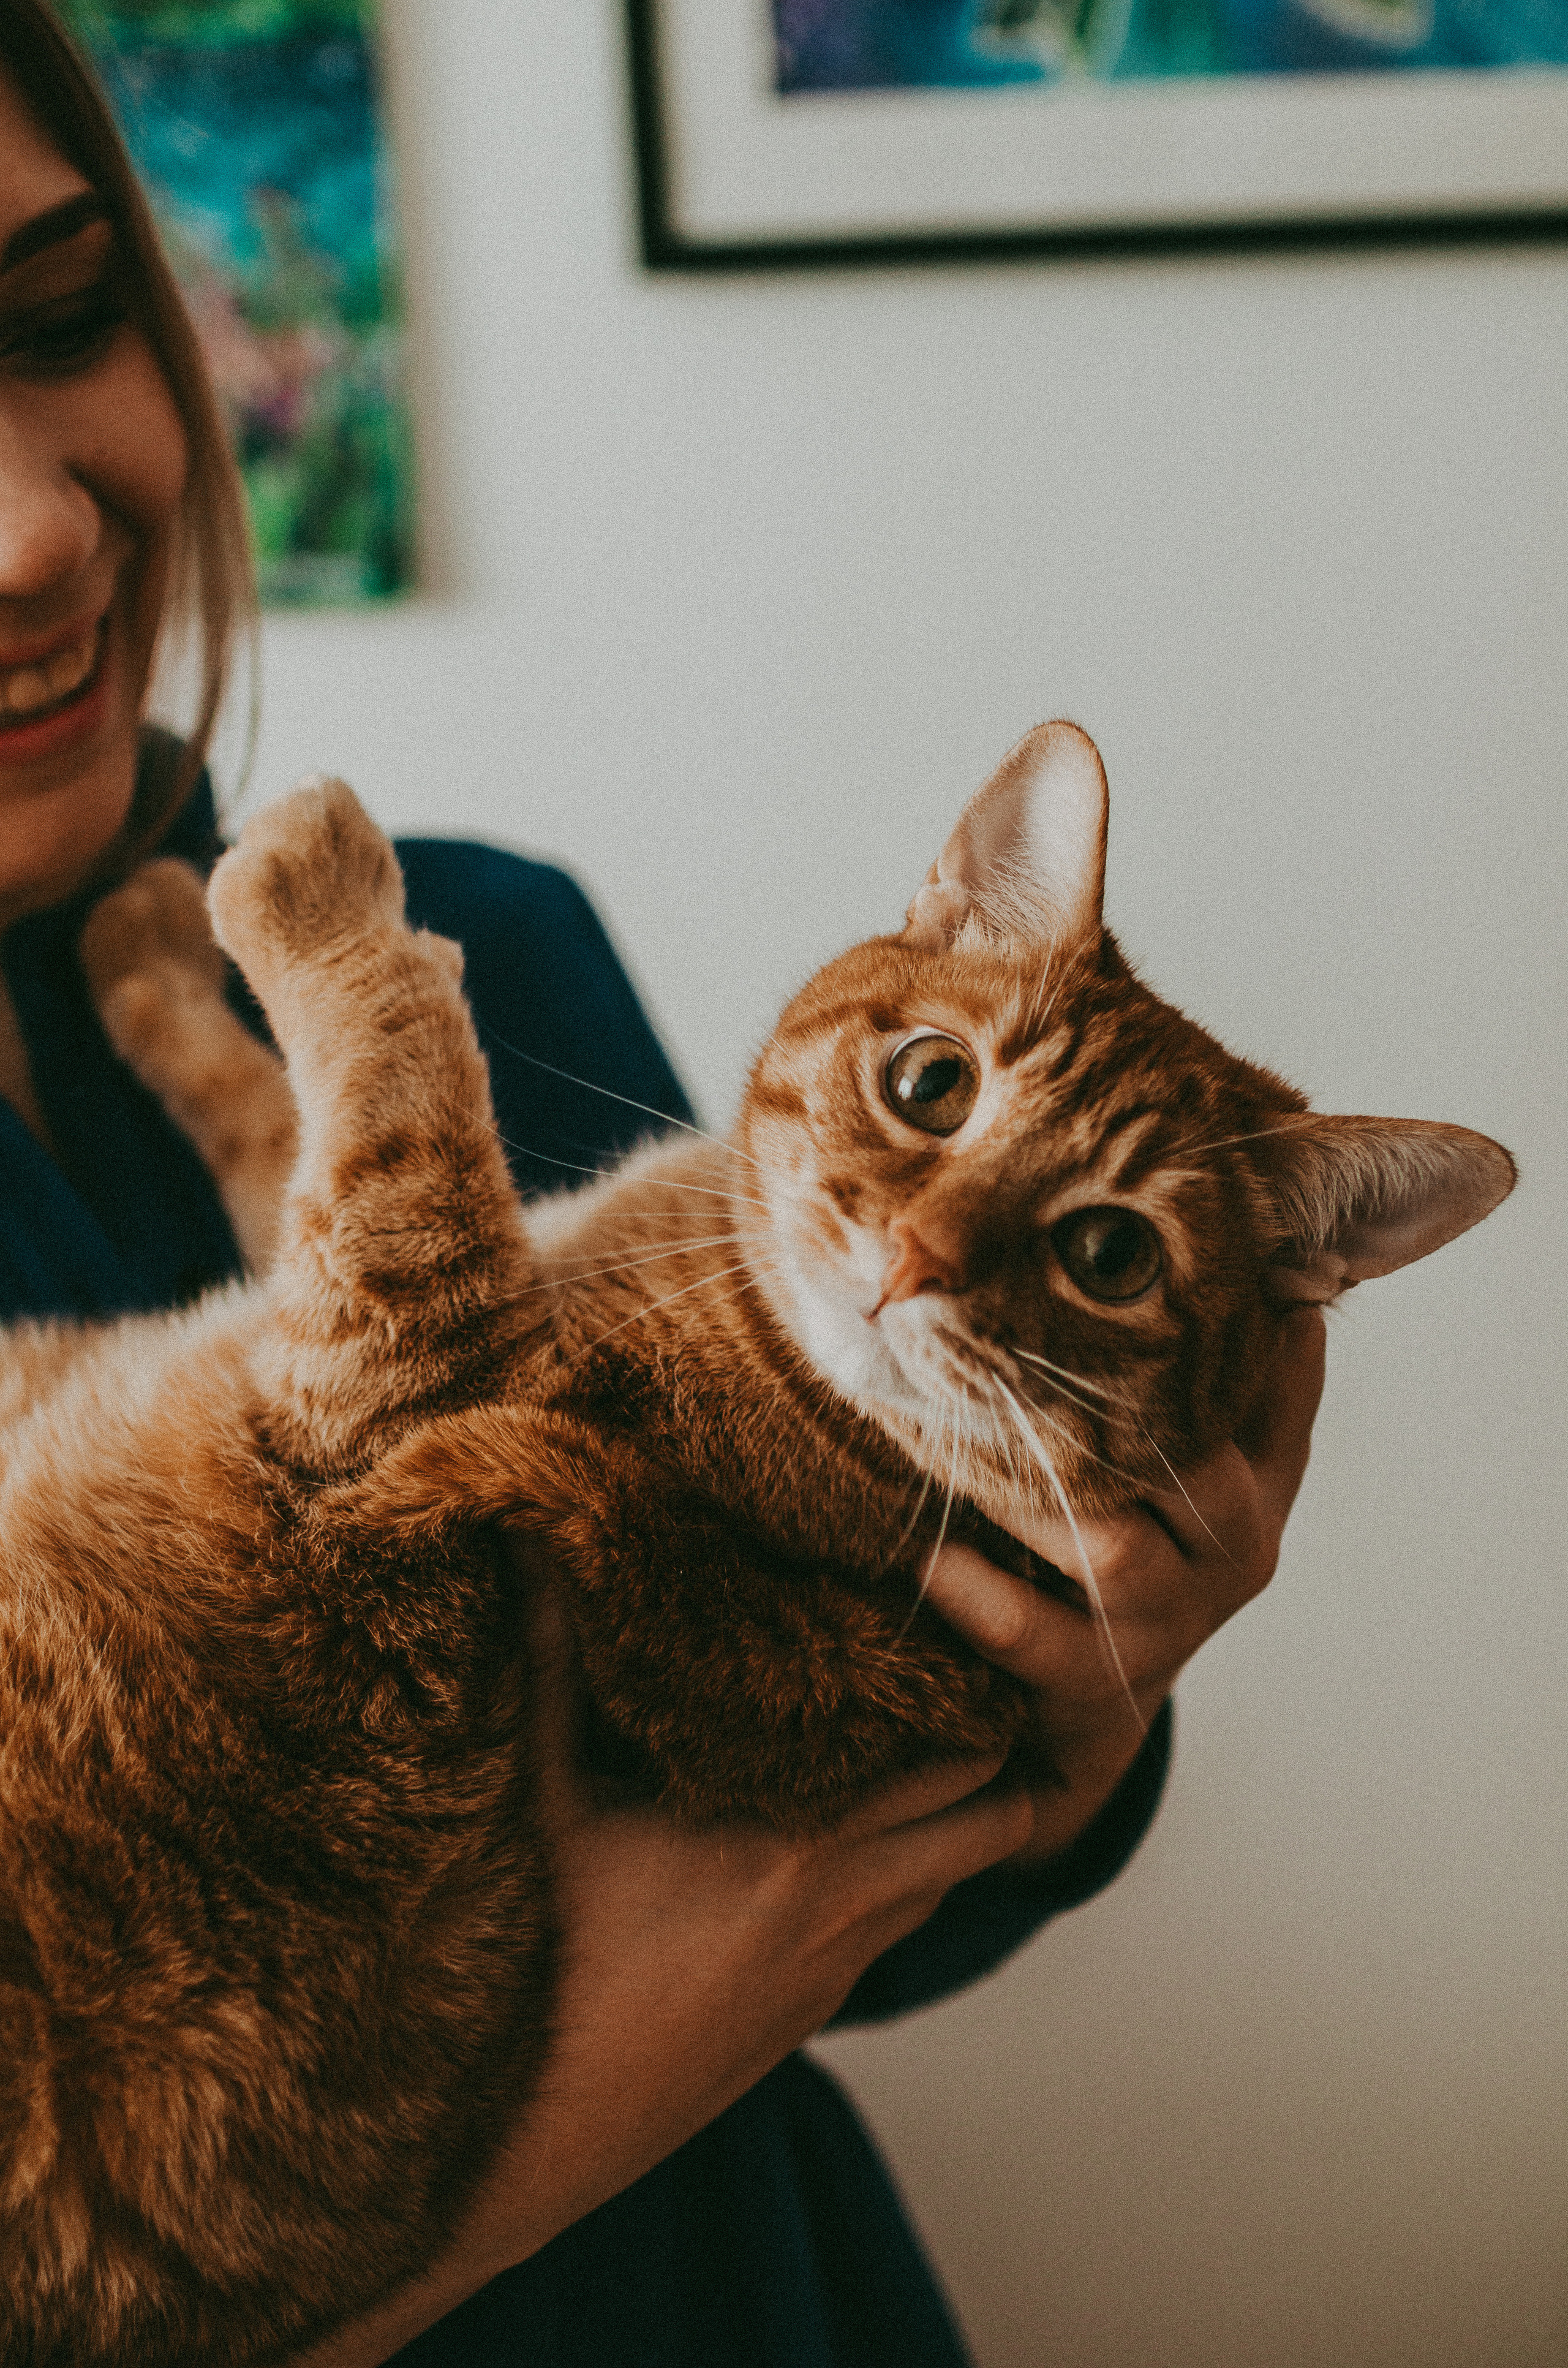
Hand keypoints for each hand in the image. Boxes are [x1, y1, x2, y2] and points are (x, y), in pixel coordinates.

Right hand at [296, 1592, 1034, 2366]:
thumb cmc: (538, 1966)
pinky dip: (908, 1870)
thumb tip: (538, 1549)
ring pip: (955, 1872)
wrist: (535, 2143)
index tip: (955, 1625)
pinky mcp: (816, 2013)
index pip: (949, 1754)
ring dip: (956, 1811)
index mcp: (796, 1844)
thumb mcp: (546, 1803)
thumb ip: (555, 1667)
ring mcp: (839, 1970)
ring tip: (922, 1735)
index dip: (966, 1687)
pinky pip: (901, 1923)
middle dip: (992, 1744)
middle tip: (964, 1673)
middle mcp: (845, 1906)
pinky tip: (855, 1828)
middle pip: (990, 1812)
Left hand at [922, 1308, 1326, 1865]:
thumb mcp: (1193, 1462)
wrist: (1085, 1714)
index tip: (1175, 1256)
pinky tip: (927, 1555)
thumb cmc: (1133, 1549)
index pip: (1274, 1389)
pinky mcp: (1094, 1683)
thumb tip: (1247, 1252)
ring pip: (1110, 1549)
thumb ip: (1212, 1368)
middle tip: (1004, 1334)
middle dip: (1105, 1404)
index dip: (1244, 1327)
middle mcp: (1232, 1548)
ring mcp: (1167, 1621)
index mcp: (1259, 1479)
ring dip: (1026, 1491)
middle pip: (1191, 1466)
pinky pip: (1030, 1632)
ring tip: (945, 1430)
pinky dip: (975, 1593)